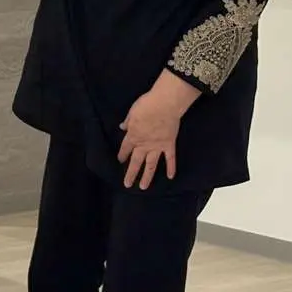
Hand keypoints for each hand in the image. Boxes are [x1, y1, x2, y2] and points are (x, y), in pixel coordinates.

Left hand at [117, 75, 196, 189]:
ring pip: (151, 165)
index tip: (120, 161)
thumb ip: (128, 121)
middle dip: (131, 174)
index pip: (125, 149)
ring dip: (147, 176)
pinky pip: (170, 159)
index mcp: (133, 136)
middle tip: (127, 184)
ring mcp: (157, 147)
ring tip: (143, 187)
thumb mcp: (132, 112)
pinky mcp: (169, 145)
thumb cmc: (146, 105)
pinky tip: (170, 177)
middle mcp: (143, 145)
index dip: (122, 155)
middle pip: (136, 162)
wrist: (164, 104)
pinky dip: (171, 168)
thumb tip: (122, 127)